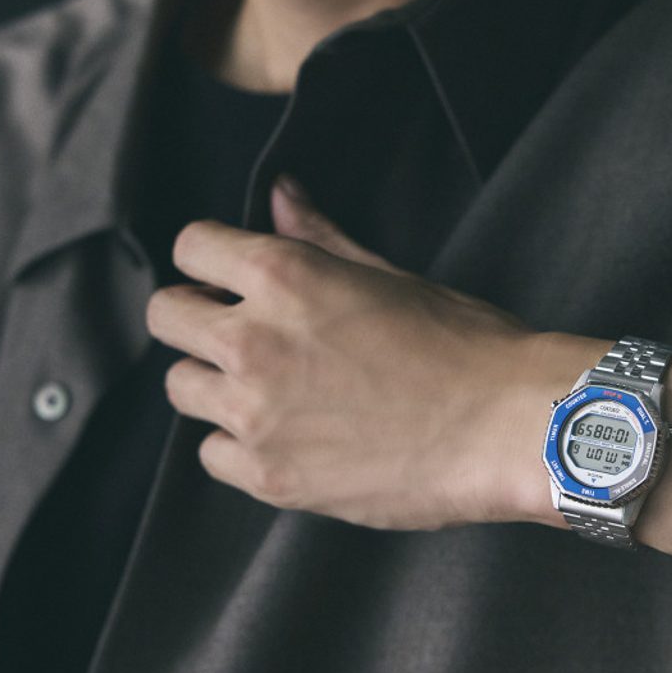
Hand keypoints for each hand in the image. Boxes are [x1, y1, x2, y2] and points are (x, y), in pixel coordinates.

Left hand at [145, 176, 578, 530]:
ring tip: (269, 386)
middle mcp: (255, 342)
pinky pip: (212, 453)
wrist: (506, 426)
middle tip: (241, 328)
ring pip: (179, 387)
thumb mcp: (389, 275)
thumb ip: (318, 236)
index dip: (208, 256)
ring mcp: (257, 415)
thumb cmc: (463, 343)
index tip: (226, 273)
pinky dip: (238, 443)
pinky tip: (288, 435)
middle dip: (197, 313)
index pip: (191, 247)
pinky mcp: (270, 478)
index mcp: (285, 278)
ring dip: (213, 379)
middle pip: (165, 314)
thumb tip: (279, 194)